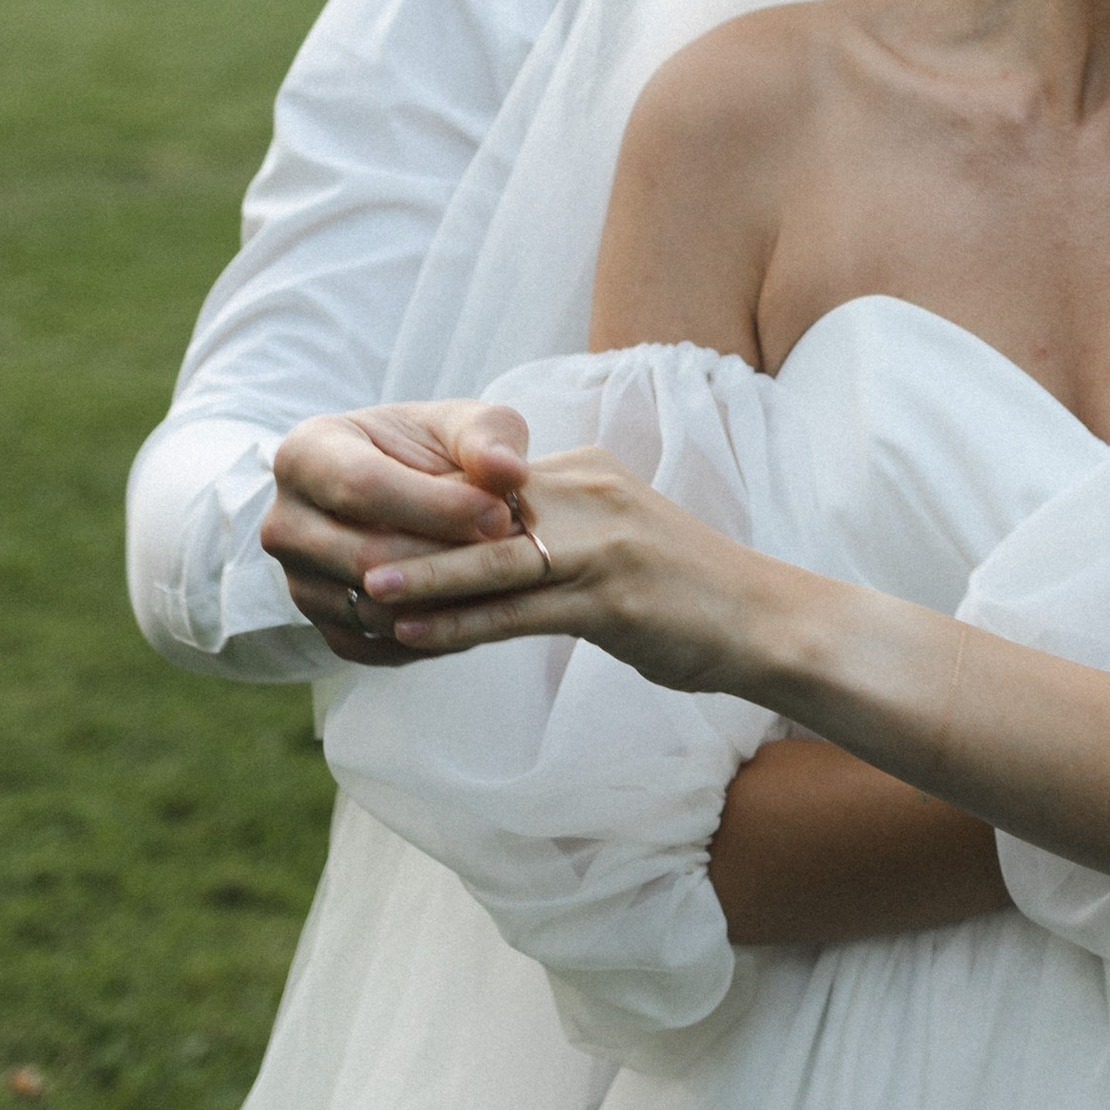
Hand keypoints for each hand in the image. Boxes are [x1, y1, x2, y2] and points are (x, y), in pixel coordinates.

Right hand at [262, 402, 533, 664]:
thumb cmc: (436, 449)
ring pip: (374, 610)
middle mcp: (284, 523)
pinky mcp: (322, 627)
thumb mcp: (465, 426)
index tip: (500, 514)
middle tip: (508, 550)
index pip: (363, 487)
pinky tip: (478, 609)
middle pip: (365, 556)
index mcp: (306, 454)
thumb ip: (489, 439)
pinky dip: (433, 637)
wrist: (414, 492)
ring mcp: (297, 581)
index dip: (436, 506)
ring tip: (500, 577)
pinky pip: (378, 647)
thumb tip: (507, 473)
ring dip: (445, 602)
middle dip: (445, 557)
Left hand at [361, 450, 771, 692]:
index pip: (488, 482)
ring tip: (358, 589)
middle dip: (406, 533)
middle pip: (477, 512)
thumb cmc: (690, 592)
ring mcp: (602, 545)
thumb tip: (497, 542)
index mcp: (588, 474)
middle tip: (338, 549)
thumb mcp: (619, 539)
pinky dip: (459, 622)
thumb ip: (561, 529)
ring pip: (489, 560)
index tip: (366, 521)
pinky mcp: (611, 598)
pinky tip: (413, 634)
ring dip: (418, 575)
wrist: (770, 621)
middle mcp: (590, 494)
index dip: (425, 507)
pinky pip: (517, 611)